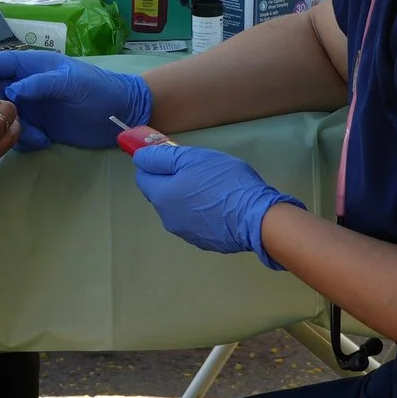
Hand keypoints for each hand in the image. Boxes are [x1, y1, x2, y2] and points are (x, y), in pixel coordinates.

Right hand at [0, 50, 149, 150]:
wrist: (123, 114)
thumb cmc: (101, 89)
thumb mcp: (71, 82)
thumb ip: (41, 83)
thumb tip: (10, 92)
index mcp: (33, 66)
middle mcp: (28, 85)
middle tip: (12, 120)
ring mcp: (33, 107)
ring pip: (5, 117)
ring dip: (13, 128)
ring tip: (37, 134)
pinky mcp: (40, 127)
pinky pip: (19, 134)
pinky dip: (25, 140)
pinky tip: (44, 140)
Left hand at [132, 143, 302, 267]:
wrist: (256, 218)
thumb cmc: (224, 182)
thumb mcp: (193, 158)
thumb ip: (163, 157)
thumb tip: (140, 157)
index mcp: (162, 196)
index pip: (143, 177)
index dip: (153, 164)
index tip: (170, 156)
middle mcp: (167, 218)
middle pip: (161, 193)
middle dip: (173, 180)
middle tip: (198, 169)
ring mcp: (185, 233)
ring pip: (178, 208)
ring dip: (187, 197)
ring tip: (213, 187)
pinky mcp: (203, 242)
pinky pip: (194, 221)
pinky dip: (201, 211)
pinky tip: (221, 205)